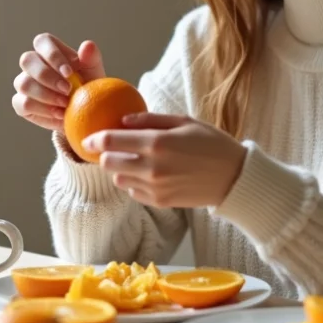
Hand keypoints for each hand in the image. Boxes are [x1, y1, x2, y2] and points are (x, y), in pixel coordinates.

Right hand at [12, 34, 105, 132]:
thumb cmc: (87, 86)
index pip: (42, 41)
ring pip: (24, 84)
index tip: (69, 72)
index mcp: (49, 50)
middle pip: (27, 60)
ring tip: (66, 104)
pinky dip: (42, 110)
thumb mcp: (94, 72)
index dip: (53, 55)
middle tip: (67, 90)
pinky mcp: (21, 103)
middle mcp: (33, 64)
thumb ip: (91, 57)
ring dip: (46, 95)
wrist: (83, 112)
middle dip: (47, 76)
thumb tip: (87, 45)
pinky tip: (59, 114)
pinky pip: (23, 104)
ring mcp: (24, 83)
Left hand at [82, 113, 246, 208]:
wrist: (234, 177)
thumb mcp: (184, 121)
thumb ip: (150, 120)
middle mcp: (152, 167)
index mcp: (158, 143)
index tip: (88, 137)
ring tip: (135, 161)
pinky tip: (148, 174)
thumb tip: (122, 120)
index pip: (111, 141)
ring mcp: (155, 187)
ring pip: (118, 180)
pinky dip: (134, 183)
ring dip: (120, 170)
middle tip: (111, 149)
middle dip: (105, 155)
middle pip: (108, 163)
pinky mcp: (160, 202)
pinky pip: (133, 192)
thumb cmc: (212, 143)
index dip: (95, 139)